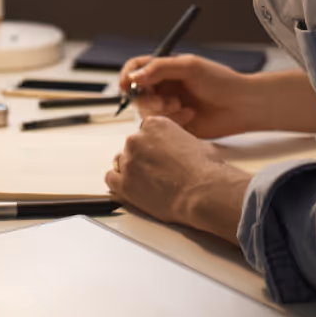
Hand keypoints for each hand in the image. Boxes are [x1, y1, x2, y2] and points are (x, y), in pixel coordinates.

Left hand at [106, 116, 250, 241]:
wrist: (202, 191)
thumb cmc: (204, 169)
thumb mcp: (195, 141)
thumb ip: (178, 140)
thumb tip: (182, 147)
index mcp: (154, 125)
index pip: (143, 132)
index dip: (151, 146)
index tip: (157, 155)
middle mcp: (137, 139)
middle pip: (131, 146)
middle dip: (142, 158)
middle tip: (155, 171)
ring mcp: (129, 161)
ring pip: (121, 162)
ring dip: (131, 170)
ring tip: (146, 182)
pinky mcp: (124, 183)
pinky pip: (111, 178)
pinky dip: (118, 183)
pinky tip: (130, 188)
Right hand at [119, 54, 256, 138]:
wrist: (242, 105)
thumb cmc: (221, 81)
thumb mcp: (190, 66)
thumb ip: (159, 68)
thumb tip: (134, 77)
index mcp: (165, 69)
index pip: (135, 68)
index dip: (127, 76)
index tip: (127, 84)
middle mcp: (164, 87)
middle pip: (137, 93)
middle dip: (147, 100)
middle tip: (164, 103)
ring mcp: (168, 106)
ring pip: (147, 112)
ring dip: (162, 111)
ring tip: (182, 107)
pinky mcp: (175, 124)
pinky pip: (161, 126)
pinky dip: (174, 121)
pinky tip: (190, 115)